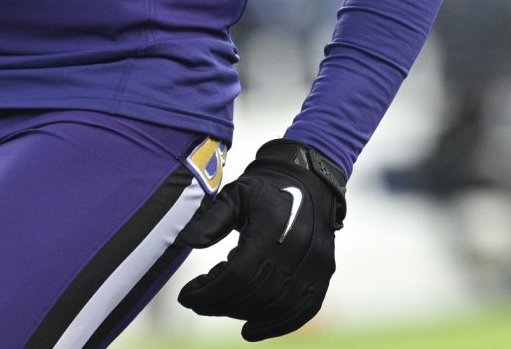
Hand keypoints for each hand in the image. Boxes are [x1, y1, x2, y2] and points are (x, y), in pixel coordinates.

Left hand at [177, 139, 346, 340]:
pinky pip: (302, 310)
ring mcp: (316, 261)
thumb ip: (211, 219)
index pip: (238, 275)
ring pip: (275, 306)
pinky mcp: (324, 272)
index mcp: (273, 226)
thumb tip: (187, 241)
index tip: (187, 295)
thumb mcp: (235, 195)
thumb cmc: (266, 189)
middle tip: (198, 300)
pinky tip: (251, 331)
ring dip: (241, 313)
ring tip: (220, 302)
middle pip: (254, 294)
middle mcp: (299, 246)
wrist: (309, 179)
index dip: (209, 292)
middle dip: (218, 304)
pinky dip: (276, 325)